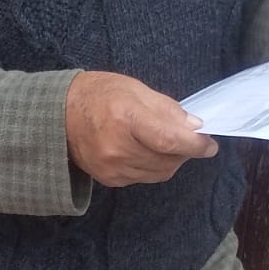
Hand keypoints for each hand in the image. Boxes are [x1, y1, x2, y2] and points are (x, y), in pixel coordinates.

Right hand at [65, 71, 218, 188]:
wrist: (59, 116)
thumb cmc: (99, 95)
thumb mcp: (135, 89)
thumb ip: (167, 109)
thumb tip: (195, 127)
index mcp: (125, 118)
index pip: (169, 140)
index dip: (195, 145)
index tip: (210, 145)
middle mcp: (117, 148)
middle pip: (167, 160)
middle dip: (184, 151)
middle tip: (186, 138)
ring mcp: (112, 168)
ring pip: (159, 173)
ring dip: (170, 160)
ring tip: (164, 143)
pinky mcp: (109, 180)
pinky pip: (143, 178)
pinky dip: (152, 166)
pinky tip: (144, 151)